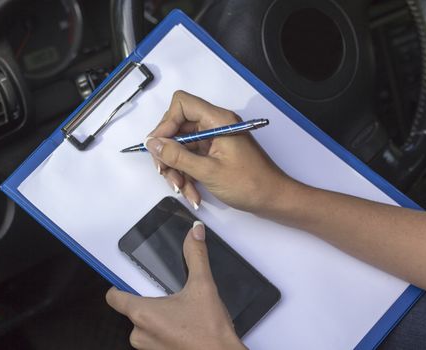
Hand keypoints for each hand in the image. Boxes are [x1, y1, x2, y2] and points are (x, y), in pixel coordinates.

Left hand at [106, 222, 245, 349]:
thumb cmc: (210, 331)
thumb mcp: (203, 286)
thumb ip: (196, 256)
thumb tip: (194, 232)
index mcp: (142, 313)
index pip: (114, 298)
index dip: (117, 287)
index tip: (124, 282)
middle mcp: (139, 334)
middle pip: (132, 310)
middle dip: (150, 303)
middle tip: (171, 298)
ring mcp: (148, 349)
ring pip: (144, 326)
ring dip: (158, 319)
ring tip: (181, 315)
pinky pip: (154, 340)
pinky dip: (164, 332)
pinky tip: (184, 328)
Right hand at [145, 90, 298, 215]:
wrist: (273, 200)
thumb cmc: (249, 184)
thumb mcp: (208, 171)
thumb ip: (177, 156)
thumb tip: (152, 143)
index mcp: (218, 120)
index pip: (182, 104)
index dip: (166, 123)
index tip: (159, 147)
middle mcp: (214, 125)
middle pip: (178, 128)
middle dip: (168, 153)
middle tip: (165, 173)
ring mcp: (214, 140)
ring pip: (182, 147)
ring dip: (177, 170)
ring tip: (182, 190)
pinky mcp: (214, 154)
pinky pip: (191, 160)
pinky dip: (188, 176)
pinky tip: (192, 194)